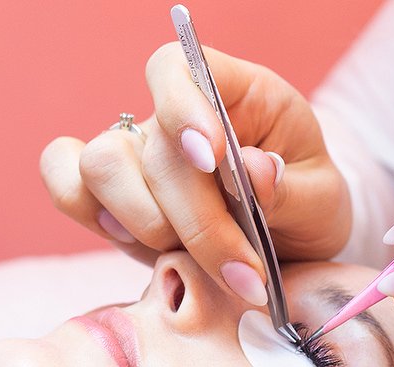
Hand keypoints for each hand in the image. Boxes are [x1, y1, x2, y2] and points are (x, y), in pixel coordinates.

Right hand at [39, 43, 351, 305]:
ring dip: (151, 228)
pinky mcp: (114, 204)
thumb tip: (250, 170)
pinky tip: (153, 254)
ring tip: (211, 270)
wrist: (294, 251)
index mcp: (232, 93)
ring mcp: (137, 160)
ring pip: (99, 169)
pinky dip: (96, 221)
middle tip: (244, 271)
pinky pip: (70, 192)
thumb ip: (291, 189)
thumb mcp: (323, 202)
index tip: (214, 158)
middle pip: (146, 146)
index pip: (177, 67)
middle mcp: (172, 120)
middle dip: (195, 218)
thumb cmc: (309, 210)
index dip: (183, 106)